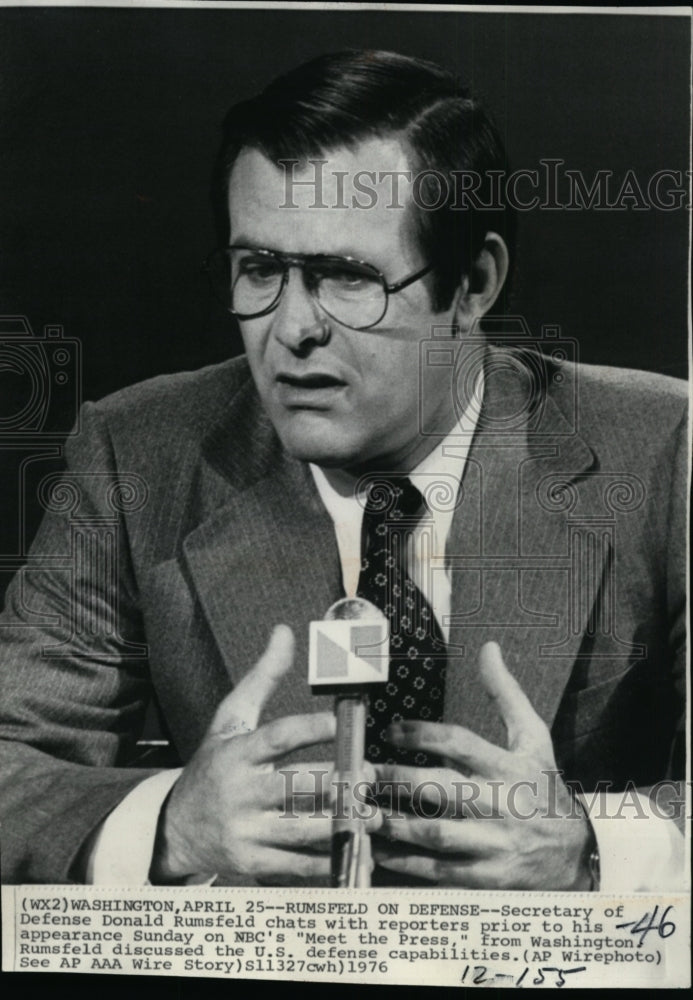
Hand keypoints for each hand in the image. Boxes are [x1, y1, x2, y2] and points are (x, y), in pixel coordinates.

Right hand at [151, 625, 378, 883]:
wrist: (174, 826)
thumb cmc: (212, 766)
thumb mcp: (229, 718)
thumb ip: (262, 677)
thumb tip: (285, 632)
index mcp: (237, 754)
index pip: (278, 739)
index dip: (313, 730)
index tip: (345, 724)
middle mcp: (240, 793)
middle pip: (296, 787)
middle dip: (339, 782)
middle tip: (371, 774)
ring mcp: (245, 831)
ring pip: (302, 828)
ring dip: (342, 822)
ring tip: (374, 813)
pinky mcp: (251, 863)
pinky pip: (296, 865)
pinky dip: (327, 861)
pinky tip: (354, 852)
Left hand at [373, 642, 593, 888]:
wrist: (578, 852)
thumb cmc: (545, 787)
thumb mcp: (533, 737)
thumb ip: (506, 693)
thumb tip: (489, 649)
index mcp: (509, 766)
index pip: (460, 744)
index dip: (422, 734)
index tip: (390, 730)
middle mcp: (501, 803)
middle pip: (443, 789)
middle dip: (399, 780)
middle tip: (365, 773)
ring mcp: (495, 843)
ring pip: (438, 833)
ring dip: (396, 823)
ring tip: (364, 811)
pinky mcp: (489, 877)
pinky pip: (442, 871)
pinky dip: (409, 864)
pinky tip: (382, 852)